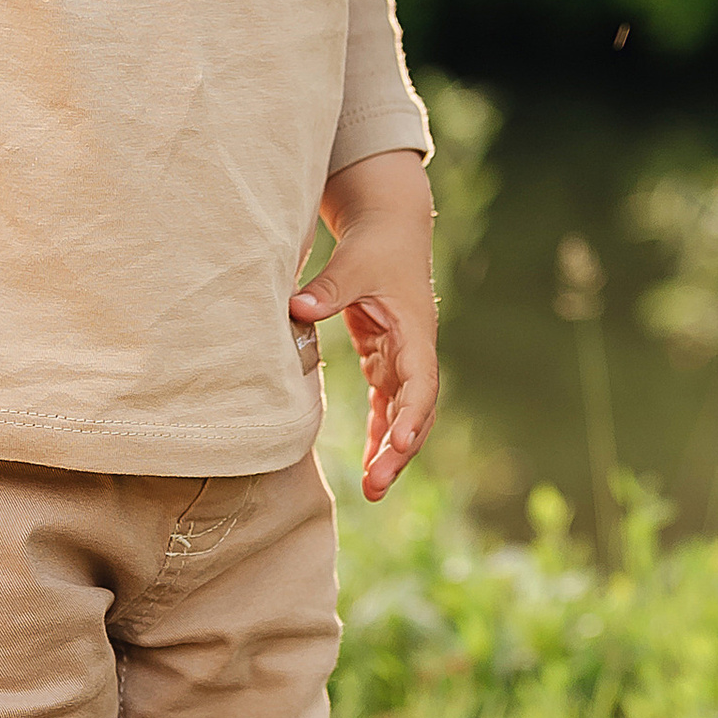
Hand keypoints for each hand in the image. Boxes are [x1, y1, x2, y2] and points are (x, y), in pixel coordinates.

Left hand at [290, 148, 438, 500]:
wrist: (389, 227)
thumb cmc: (375, 243)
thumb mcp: (354, 261)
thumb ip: (329, 286)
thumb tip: (297, 308)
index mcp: (415, 331)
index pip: (421, 382)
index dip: (411, 415)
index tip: (398, 443)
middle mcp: (415, 352)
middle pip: (416, 411)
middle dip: (400, 449)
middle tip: (376, 484)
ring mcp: (402, 360)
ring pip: (403, 416)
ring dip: (391, 452)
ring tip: (372, 490)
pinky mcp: (386, 361)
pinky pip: (386, 407)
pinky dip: (380, 435)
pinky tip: (371, 469)